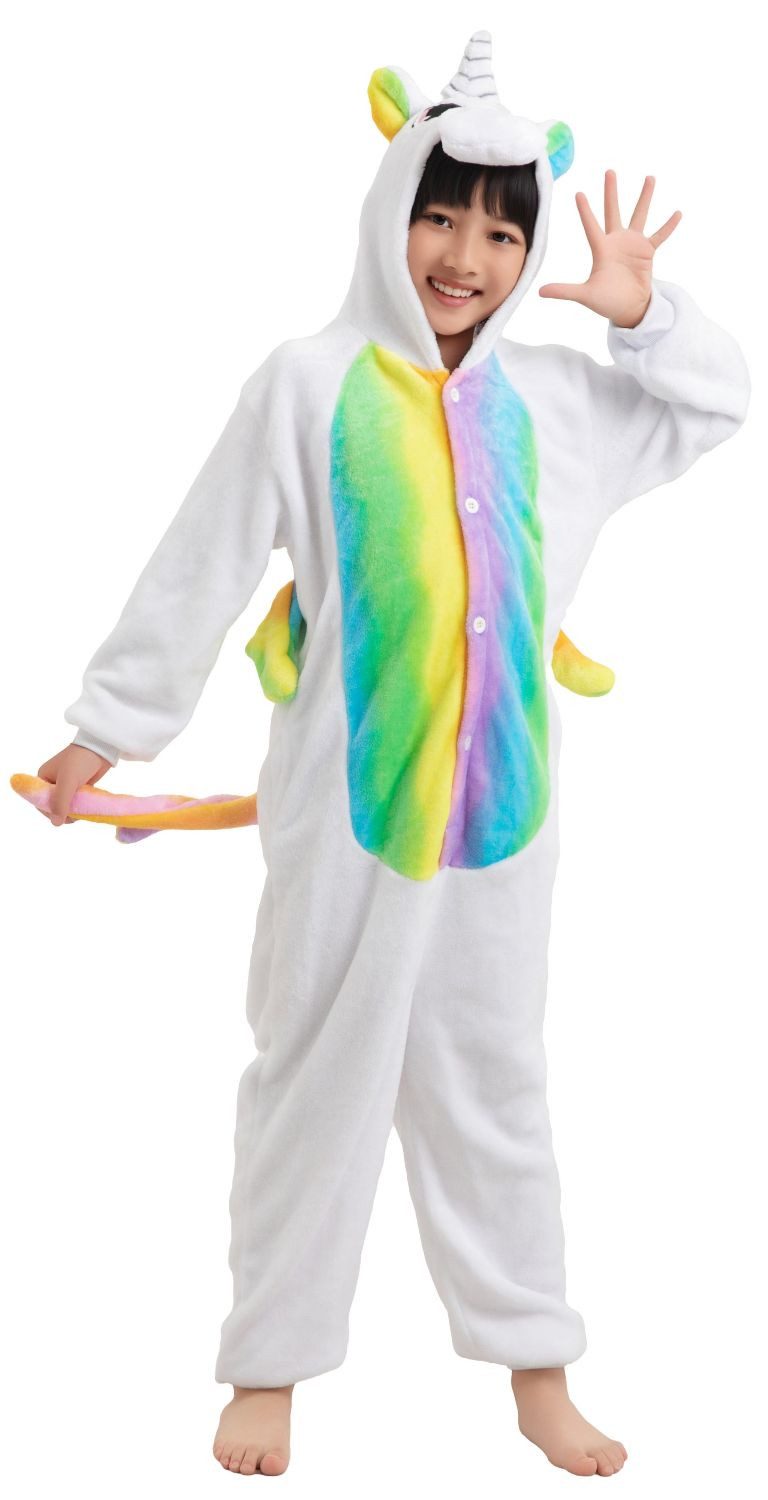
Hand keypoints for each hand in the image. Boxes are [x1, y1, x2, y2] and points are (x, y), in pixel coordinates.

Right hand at [36, 743, 111, 825]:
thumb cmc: (81, 761)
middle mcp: (52, 782)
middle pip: (53, 805)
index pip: (41, 802)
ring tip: (83, 811)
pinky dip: (81, 806)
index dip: (50, 812)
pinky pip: (76, 801)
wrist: (101, 748)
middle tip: (76, 815)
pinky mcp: (79, 786)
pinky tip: (87, 808)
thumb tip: (56, 823)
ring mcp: (66, 784)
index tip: (63, 817)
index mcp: (43, 778)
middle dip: (63, 813)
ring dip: (74, 811)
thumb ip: (60, 802)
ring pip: (66, 805)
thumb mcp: (68, 782)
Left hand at [539, 169, 681, 327]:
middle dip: (611, 192)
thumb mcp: (584, 295)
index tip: (578, 193)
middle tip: (609, 171)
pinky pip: (660, 236)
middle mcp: (616, 242)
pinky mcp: (647, 252)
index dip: (585, 211)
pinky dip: (668, 226)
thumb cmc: (606, 302)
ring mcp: (633, 245)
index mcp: (601, 249)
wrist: (628, 309)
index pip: (591, 225)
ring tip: (650, 178)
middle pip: (613, 211)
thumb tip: (539, 292)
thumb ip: (564, 291)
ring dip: (644, 198)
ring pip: (639, 215)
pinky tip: (678, 213)